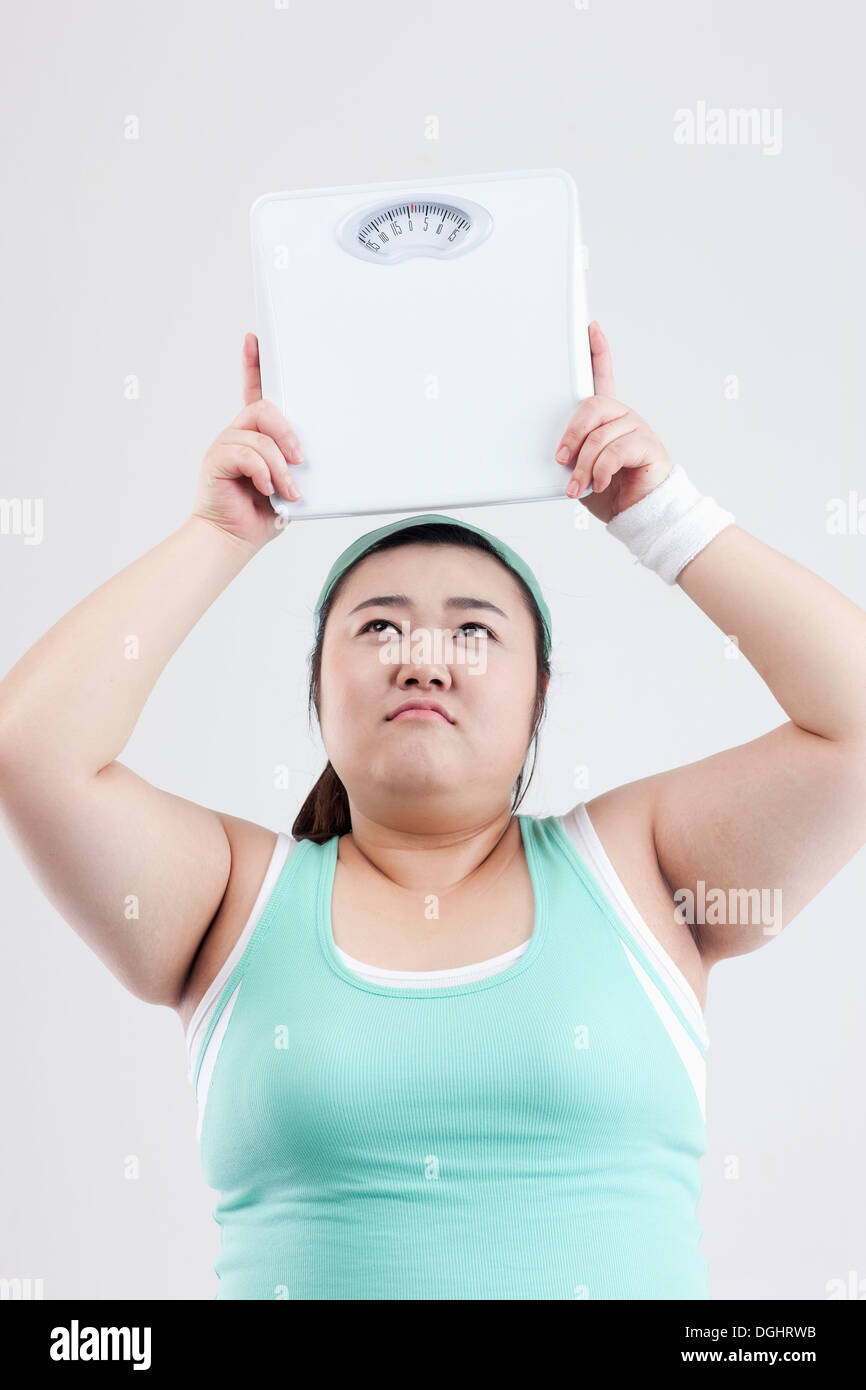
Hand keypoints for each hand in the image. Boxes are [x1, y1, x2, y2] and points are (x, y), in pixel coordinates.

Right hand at [190, 333, 303, 548]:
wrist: (232, 539)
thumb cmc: (261, 513)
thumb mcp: (290, 483)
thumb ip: (296, 463)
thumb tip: (313, 454)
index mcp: (254, 435)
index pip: (255, 392)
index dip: (254, 364)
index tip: (255, 339)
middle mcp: (237, 434)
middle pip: (265, 409)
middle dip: (288, 434)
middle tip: (301, 460)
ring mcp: (225, 445)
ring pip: (260, 437)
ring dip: (280, 466)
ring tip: (288, 491)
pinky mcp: (215, 459)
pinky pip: (247, 455)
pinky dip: (263, 474)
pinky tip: (265, 490)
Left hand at [554, 322, 672, 522]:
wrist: (639, 516)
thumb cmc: (610, 492)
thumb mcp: (579, 469)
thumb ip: (570, 453)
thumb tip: (554, 451)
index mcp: (607, 418)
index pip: (602, 377)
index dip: (597, 352)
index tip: (590, 328)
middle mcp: (624, 417)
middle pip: (592, 406)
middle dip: (572, 434)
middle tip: (560, 459)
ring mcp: (637, 429)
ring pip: (600, 436)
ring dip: (582, 465)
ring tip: (577, 486)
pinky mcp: (648, 446)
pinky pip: (616, 451)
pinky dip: (600, 471)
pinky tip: (599, 484)